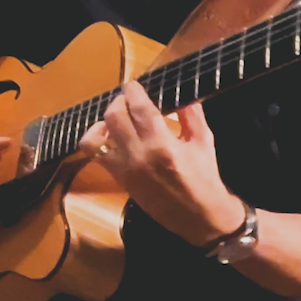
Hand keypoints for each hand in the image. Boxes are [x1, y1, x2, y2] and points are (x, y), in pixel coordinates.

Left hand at [79, 81, 240, 245]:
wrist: (198, 217)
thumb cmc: (204, 178)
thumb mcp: (204, 142)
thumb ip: (191, 114)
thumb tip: (182, 93)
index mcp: (162, 145)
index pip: (139, 108)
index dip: (132, 91)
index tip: (132, 84)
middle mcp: (138, 155)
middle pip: (113, 117)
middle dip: (119, 102)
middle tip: (127, 99)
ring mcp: (124, 169)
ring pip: (96, 137)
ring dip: (103, 122)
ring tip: (116, 118)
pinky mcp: (119, 180)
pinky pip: (97, 156)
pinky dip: (98, 142)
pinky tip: (111, 137)